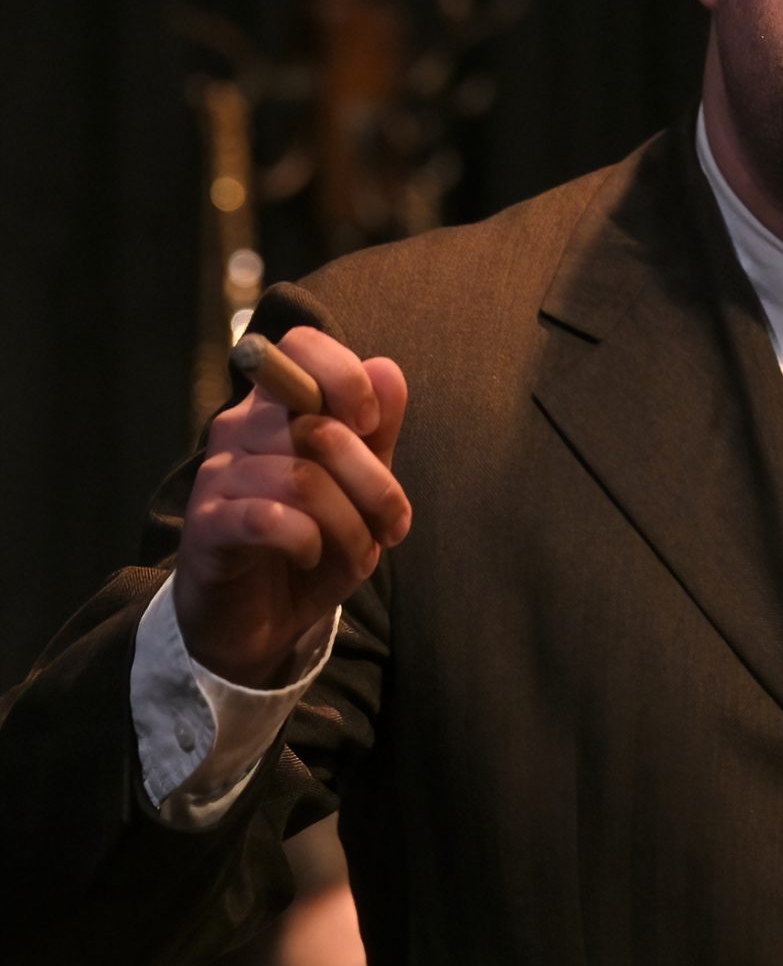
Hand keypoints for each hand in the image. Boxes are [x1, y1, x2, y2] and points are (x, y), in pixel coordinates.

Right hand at [174, 327, 410, 686]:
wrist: (259, 620)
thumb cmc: (313, 540)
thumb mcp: (359, 488)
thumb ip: (376, 430)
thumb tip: (387, 368)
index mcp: (276, 407)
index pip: (299, 345)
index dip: (344, 375)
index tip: (372, 424)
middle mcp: (239, 429)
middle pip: (318, 426)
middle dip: (376, 482)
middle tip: (394, 524)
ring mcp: (217, 477)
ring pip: (301, 477)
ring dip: (350, 524)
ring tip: (360, 552)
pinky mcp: (206, 527)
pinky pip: (268, 518)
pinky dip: (308, 541)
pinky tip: (312, 556)